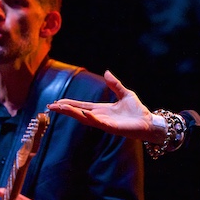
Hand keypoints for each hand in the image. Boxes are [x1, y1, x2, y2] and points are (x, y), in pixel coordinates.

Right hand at [47, 70, 164, 142]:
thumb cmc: (137, 111)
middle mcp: (100, 116)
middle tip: (51, 106)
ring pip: (85, 118)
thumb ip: (115, 84)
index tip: (57, 101)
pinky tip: (84, 114)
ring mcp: (105, 123)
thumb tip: (106, 72)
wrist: (148, 122)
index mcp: (101, 109)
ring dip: (73, 113)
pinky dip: (91, 118)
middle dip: (65, 109)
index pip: (81, 106)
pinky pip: (99, 123)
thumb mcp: (125, 93)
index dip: (69, 104)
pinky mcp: (112, 127)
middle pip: (79, 112)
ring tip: (60, 108)